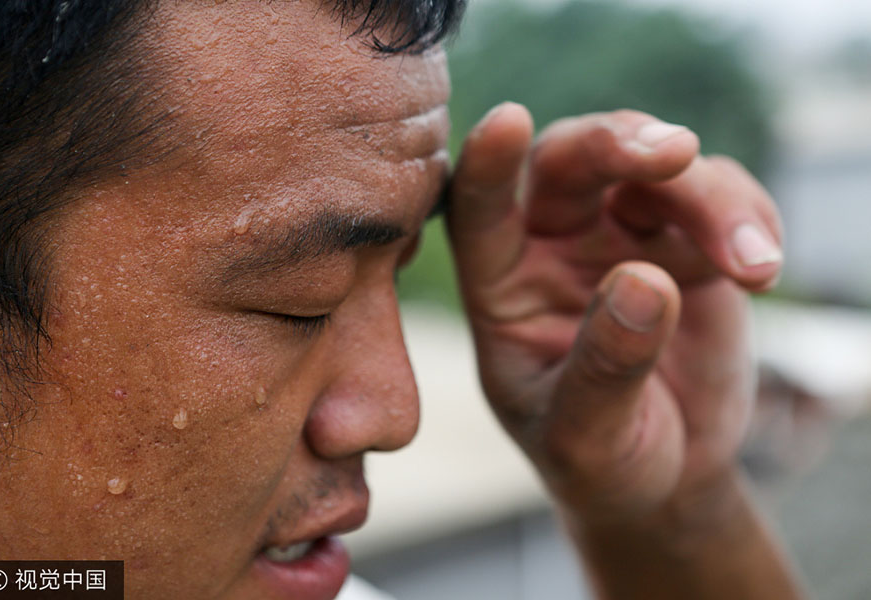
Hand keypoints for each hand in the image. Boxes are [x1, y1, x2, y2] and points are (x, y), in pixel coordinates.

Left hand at [446, 103, 782, 530]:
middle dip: (617, 145)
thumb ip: (606, 368)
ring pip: (654, 170)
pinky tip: (763, 270)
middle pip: (569, 161)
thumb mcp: (587, 440)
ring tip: (750, 266)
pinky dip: (748, 217)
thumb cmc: (599, 462)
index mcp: (500, 287)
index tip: (506, 121)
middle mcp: (552, 247)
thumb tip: (646, 280)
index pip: (479, 214)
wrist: (664, 477)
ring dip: (709, 199)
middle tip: (675, 153)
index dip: (486, 166)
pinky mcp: (685, 241)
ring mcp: (620, 237)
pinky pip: (718, 195)